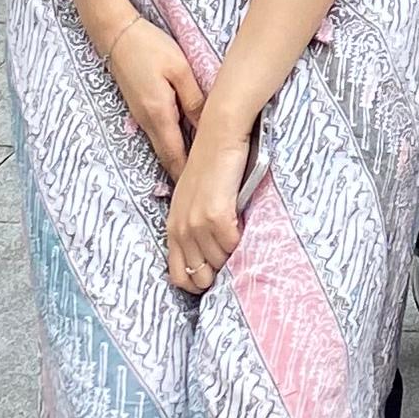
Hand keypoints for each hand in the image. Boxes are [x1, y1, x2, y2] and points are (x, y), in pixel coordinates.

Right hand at [102, 8, 206, 179]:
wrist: (117, 35)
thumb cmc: (151, 48)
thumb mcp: (180, 70)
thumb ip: (194, 100)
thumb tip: (208, 127)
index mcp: (159, 115)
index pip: (176, 156)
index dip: (189, 177)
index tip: (204, 193)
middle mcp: (148, 122)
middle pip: (168, 157)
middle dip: (185, 176)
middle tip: (204, 191)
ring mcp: (141, 117)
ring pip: (164, 147)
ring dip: (179, 161)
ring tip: (200, 175)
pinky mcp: (141, 109)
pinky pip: (159, 135)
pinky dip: (173, 146)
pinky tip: (186, 146)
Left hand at [164, 108, 253, 295]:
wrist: (219, 135)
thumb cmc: (211, 165)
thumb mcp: (192, 200)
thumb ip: (194, 227)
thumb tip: (210, 257)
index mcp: (173, 227)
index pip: (178, 276)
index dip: (198, 282)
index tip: (216, 276)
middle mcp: (181, 229)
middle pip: (200, 276)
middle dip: (218, 273)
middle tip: (233, 258)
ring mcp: (197, 224)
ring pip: (220, 262)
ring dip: (234, 256)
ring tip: (242, 239)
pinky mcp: (216, 215)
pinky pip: (233, 246)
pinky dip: (243, 241)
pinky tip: (246, 226)